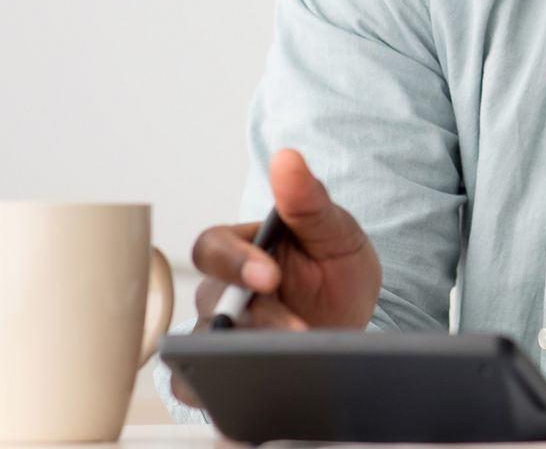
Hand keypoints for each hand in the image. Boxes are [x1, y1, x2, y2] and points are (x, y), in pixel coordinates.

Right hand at [174, 148, 381, 404]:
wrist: (353, 317)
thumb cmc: (335, 265)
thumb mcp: (335, 230)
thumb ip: (309, 199)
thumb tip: (288, 157)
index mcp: (241, 246)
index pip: (214, 246)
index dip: (235, 261)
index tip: (269, 275)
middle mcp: (222, 289)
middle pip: (211, 300)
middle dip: (252, 315)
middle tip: (293, 330)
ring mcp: (221, 330)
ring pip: (201, 343)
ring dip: (232, 353)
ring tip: (278, 362)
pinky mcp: (224, 367)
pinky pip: (191, 382)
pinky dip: (206, 386)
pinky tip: (245, 388)